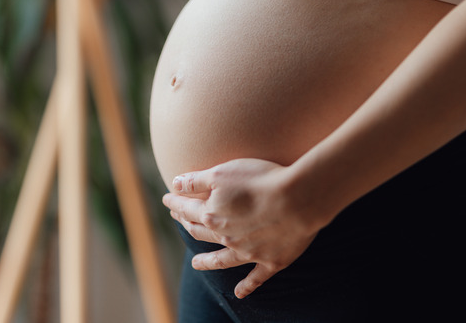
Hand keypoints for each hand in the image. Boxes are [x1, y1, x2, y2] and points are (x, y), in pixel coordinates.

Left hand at [162, 158, 319, 298]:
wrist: (298, 200)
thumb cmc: (260, 180)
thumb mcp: (221, 173)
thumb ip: (196, 181)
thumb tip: (174, 184)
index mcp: (212, 215)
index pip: (186, 209)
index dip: (175, 203)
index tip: (167, 199)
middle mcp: (226, 237)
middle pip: (201, 232)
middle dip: (187, 224)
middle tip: (180, 220)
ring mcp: (248, 253)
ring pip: (221, 260)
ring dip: (207, 262)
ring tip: (196, 264)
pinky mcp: (271, 261)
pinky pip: (255, 278)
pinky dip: (246, 287)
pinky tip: (239, 293)